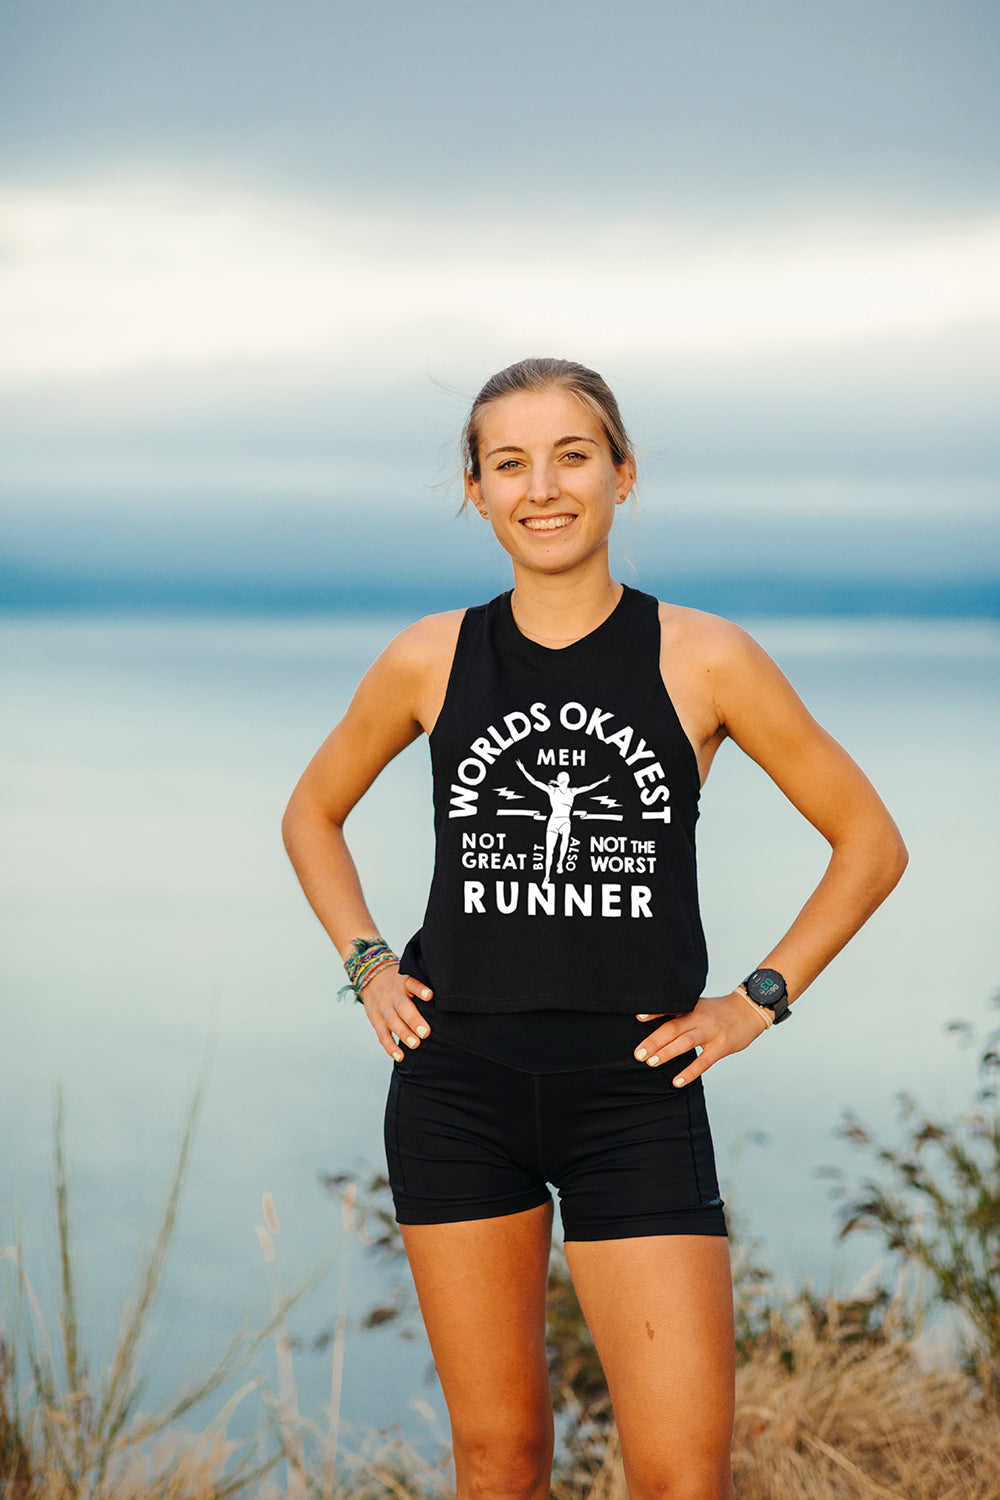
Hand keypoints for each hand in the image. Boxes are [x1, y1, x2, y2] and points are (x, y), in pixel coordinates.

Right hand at [361, 968, 433, 1060]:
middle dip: (414, 1020)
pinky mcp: (376, 1020)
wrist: (371, 979)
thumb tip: (446, 1002)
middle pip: (402, 1007)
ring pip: (393, 1021)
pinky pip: (382, 1035)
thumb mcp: (408, 979)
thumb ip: (421, 989)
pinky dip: (390, 1047)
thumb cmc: (399, 984)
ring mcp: (383, 1008)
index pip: (412, 984)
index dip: (420, 989)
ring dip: (404, 1034)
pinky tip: (400, 1056)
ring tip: (415, 1044)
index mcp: (404, 983)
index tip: (430, 996)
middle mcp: (393, 996)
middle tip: (425, 1032)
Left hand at [633, 991, 767, 1086]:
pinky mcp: (721, 1046)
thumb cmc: (718, 1011)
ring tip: (651, 1063)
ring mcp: (711, 1032)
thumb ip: (680, 1014)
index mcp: (692, 1007)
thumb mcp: (699, 1006)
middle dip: (654, 1041)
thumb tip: (653, 1024)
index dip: (654, 1012)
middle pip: (673, 1028)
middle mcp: (699, 1017)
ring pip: (685, 1042)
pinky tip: (677, 1081)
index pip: (671, 1008)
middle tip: (638, 1054)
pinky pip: (703, 1061)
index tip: (638, 1018)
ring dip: (667, 1053)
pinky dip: (689, 1072)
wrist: (750, 1010)